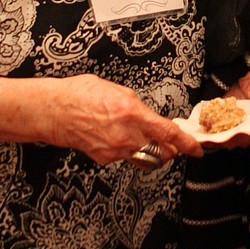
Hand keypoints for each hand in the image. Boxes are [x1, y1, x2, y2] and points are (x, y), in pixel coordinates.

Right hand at [43, 73, 201, 164]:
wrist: (53, 110)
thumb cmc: (80, 94)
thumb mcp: (118, 90)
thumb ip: (138, 106)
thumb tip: (149, 116)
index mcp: (132, 113)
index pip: (168, 134)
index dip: (186, 144)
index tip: (196, 149)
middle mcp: (126, 135)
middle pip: (162, 153)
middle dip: (171, 150)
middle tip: (172, 143)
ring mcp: (115, 150)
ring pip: (145, 158)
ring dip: (151, 151)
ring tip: (145, 139)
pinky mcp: (104, 158)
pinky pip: (125, 158)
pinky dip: (129, 151)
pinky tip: (120, 138)